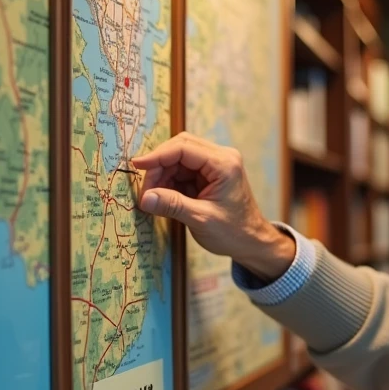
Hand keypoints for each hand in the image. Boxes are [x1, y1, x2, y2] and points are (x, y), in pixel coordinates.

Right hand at [132, 132, 294, 279]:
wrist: (251, 242)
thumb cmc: (234, 232)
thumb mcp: (201, 219)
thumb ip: (172, 205)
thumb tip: (144, 197)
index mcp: (224, 164)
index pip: (184, 147)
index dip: (157, 156)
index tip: (137, 166)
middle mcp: (221, 158)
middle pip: (179, 149)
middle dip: (159, 167)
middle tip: (145, 192)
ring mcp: (215, 165)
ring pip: (178, 160)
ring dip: (162, 176)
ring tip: (154, 199)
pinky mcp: (209, 175)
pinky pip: (182, 171)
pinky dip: (169, 183)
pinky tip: (164, 199)